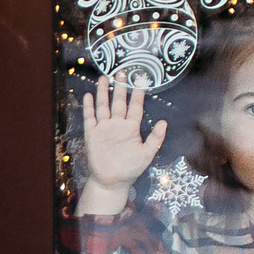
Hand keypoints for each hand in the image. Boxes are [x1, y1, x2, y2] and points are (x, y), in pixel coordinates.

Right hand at [80, 79, 166, 202]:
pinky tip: (89, 95)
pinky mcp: (92, 134)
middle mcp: (118, 125)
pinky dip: (88, 107)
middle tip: (122, 72)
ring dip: (103, 92)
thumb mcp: (147, 154)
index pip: (135, 108)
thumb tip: (164, 122)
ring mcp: (104, 128)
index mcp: (132, 128)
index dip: (138, 96)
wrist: (112, 181)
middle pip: (119, 102)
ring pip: (104, 105)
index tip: (141, 82)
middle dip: (120, 87)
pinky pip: (90, 117)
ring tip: (104, 78)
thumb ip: (156, 138)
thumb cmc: (131, 169)